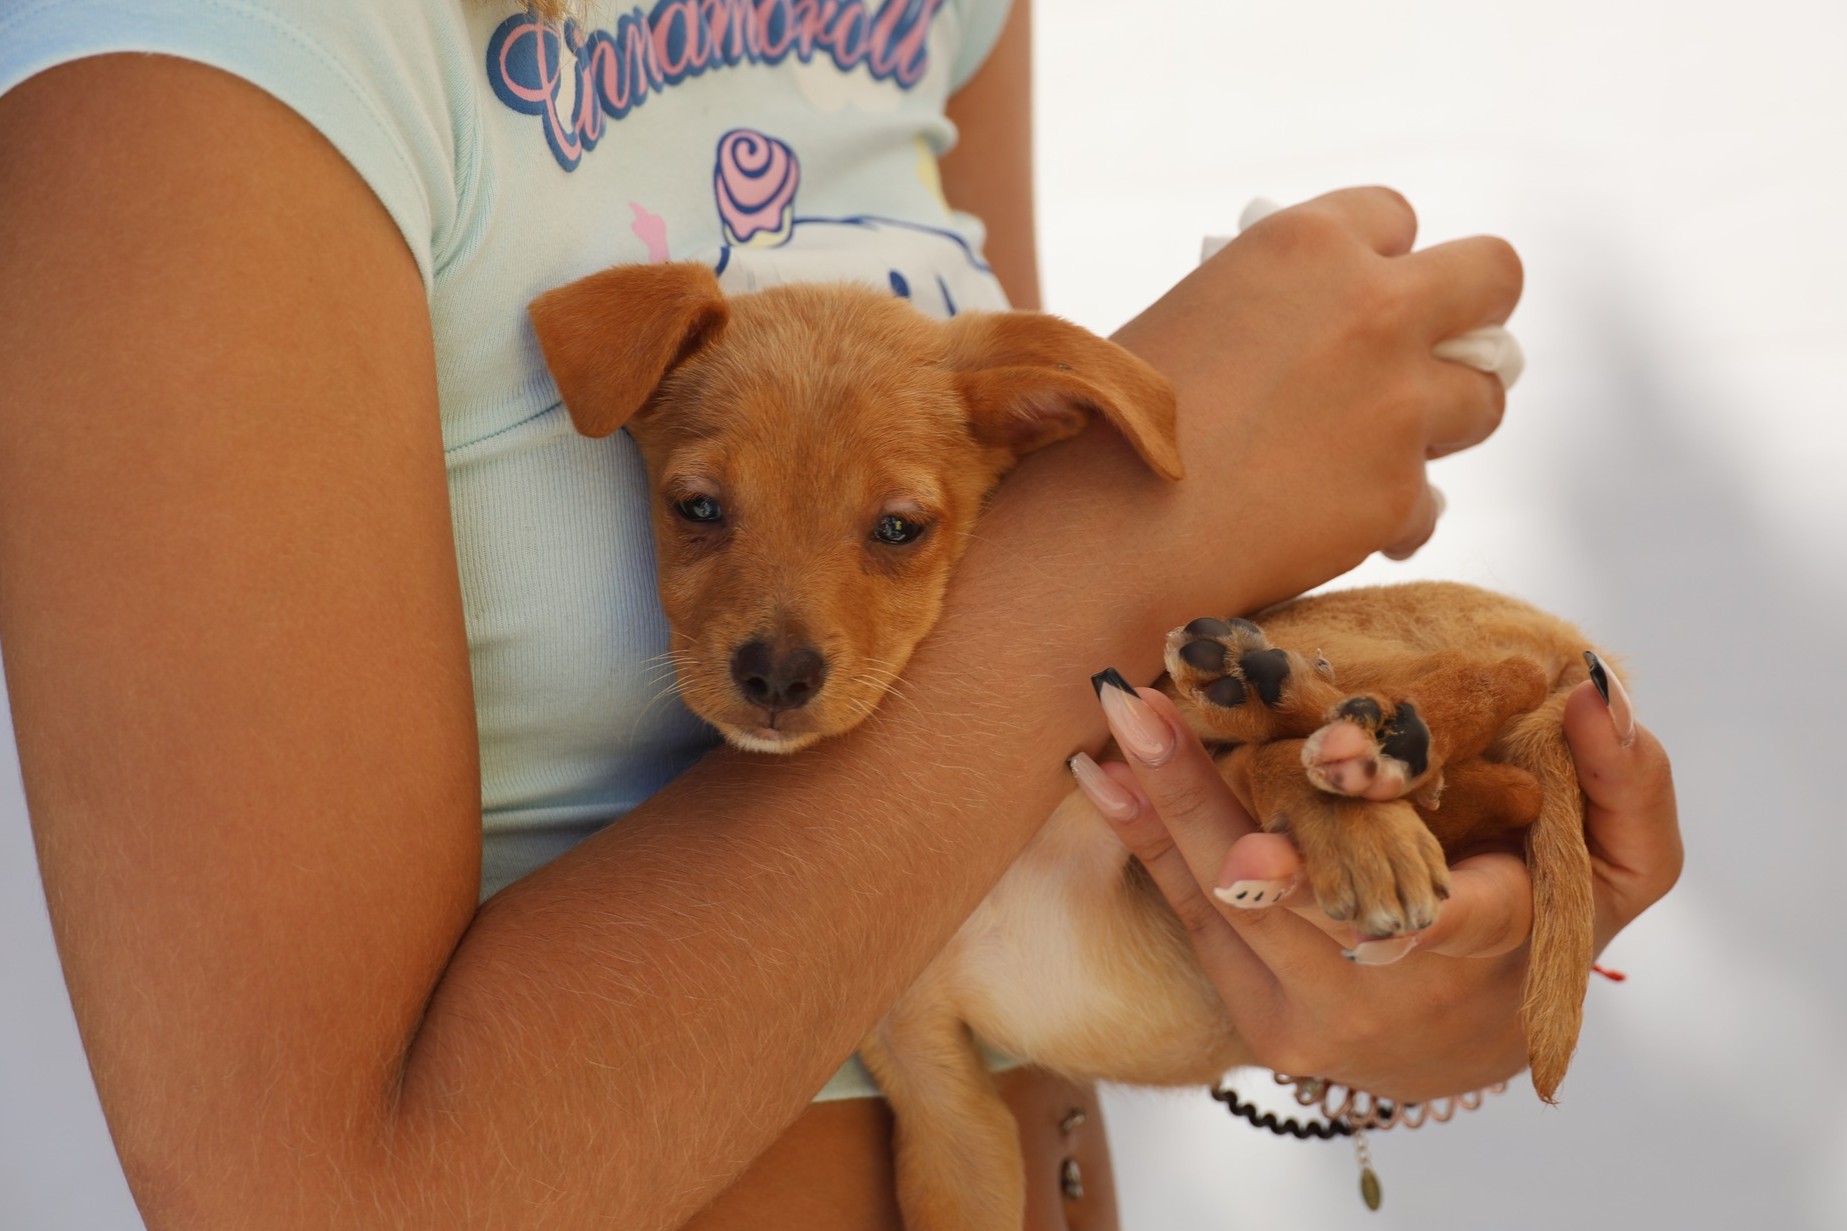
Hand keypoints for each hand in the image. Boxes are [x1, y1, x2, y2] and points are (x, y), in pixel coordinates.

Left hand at [1073, 681, 1679, 1102]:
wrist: (1473, 1044)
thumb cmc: (1552, 926)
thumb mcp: (1629, 868)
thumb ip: (1631, 781)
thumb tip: (1591, 691)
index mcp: (1489, 940)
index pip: (1431, 906)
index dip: (1363, 855)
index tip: (1290, 796)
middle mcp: (1387, 991)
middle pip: (1285, 902)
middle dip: (1208, 805)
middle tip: (1149, 715)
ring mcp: (1309, 1012)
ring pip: (1222, 905)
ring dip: (1160, 806)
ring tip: (1115, 721)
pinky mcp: (1254, 1014)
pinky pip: (1189, 918)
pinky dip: (1143, 840)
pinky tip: (1098, 774)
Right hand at [1111, 187, 1522, 609]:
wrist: (1101, 535)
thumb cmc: (1114, 425)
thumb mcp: (1195, 317)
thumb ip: (1282, 309)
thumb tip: (1334, 335)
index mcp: (1306, 245)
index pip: (1397, 215)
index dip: (1378, 262)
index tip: (1356, 299)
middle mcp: (1371, 310)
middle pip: (1494, 275)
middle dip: (1472, 314)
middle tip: (1433, 355)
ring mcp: (1398, 405)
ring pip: (1485, 397)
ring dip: (1441, 422)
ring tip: (1373, 451)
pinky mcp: (1398, 494)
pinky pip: (1429, 503)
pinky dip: (1390, 517)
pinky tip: (1333, 525)